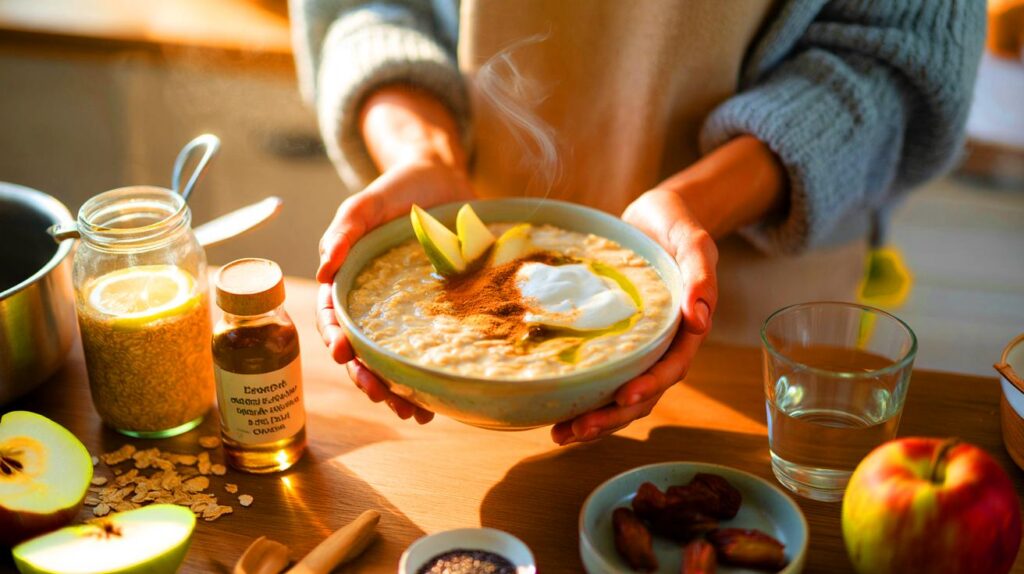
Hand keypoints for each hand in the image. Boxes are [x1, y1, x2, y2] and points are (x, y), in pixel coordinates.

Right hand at [316, 159, 473, 423]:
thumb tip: (324, 267)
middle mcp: (374, 302)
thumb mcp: (368, 202)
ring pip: (394, 358)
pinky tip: (438, 401)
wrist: (444, 179)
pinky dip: (428, 378)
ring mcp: (405, 311)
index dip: (337, 339)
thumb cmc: (398, 188)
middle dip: (369, 376)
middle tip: (382, 396)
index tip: (345, 355)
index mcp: (349, 279)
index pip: (336, 317)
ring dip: (399, 389)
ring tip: (414, 413)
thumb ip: (345, 228)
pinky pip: (428, 350)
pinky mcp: (437, 314)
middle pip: (364, 348)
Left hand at [551, 189, 717, 444]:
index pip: (672, 367)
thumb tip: (700, 317)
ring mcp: (637, 347)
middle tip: (578, 430)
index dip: (650, 386)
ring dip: (595, 418)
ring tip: (562, 435)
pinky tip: (554, 412)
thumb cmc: (677, 225)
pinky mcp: (613, 341)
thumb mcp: (693, 240)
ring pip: (620, 394)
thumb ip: (701, 274)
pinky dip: (581, 395)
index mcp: (684, 329)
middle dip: (612, 416)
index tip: (625, 398)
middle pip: (643, 393)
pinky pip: (600, 375)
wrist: (655, 216)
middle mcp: (662, 345)